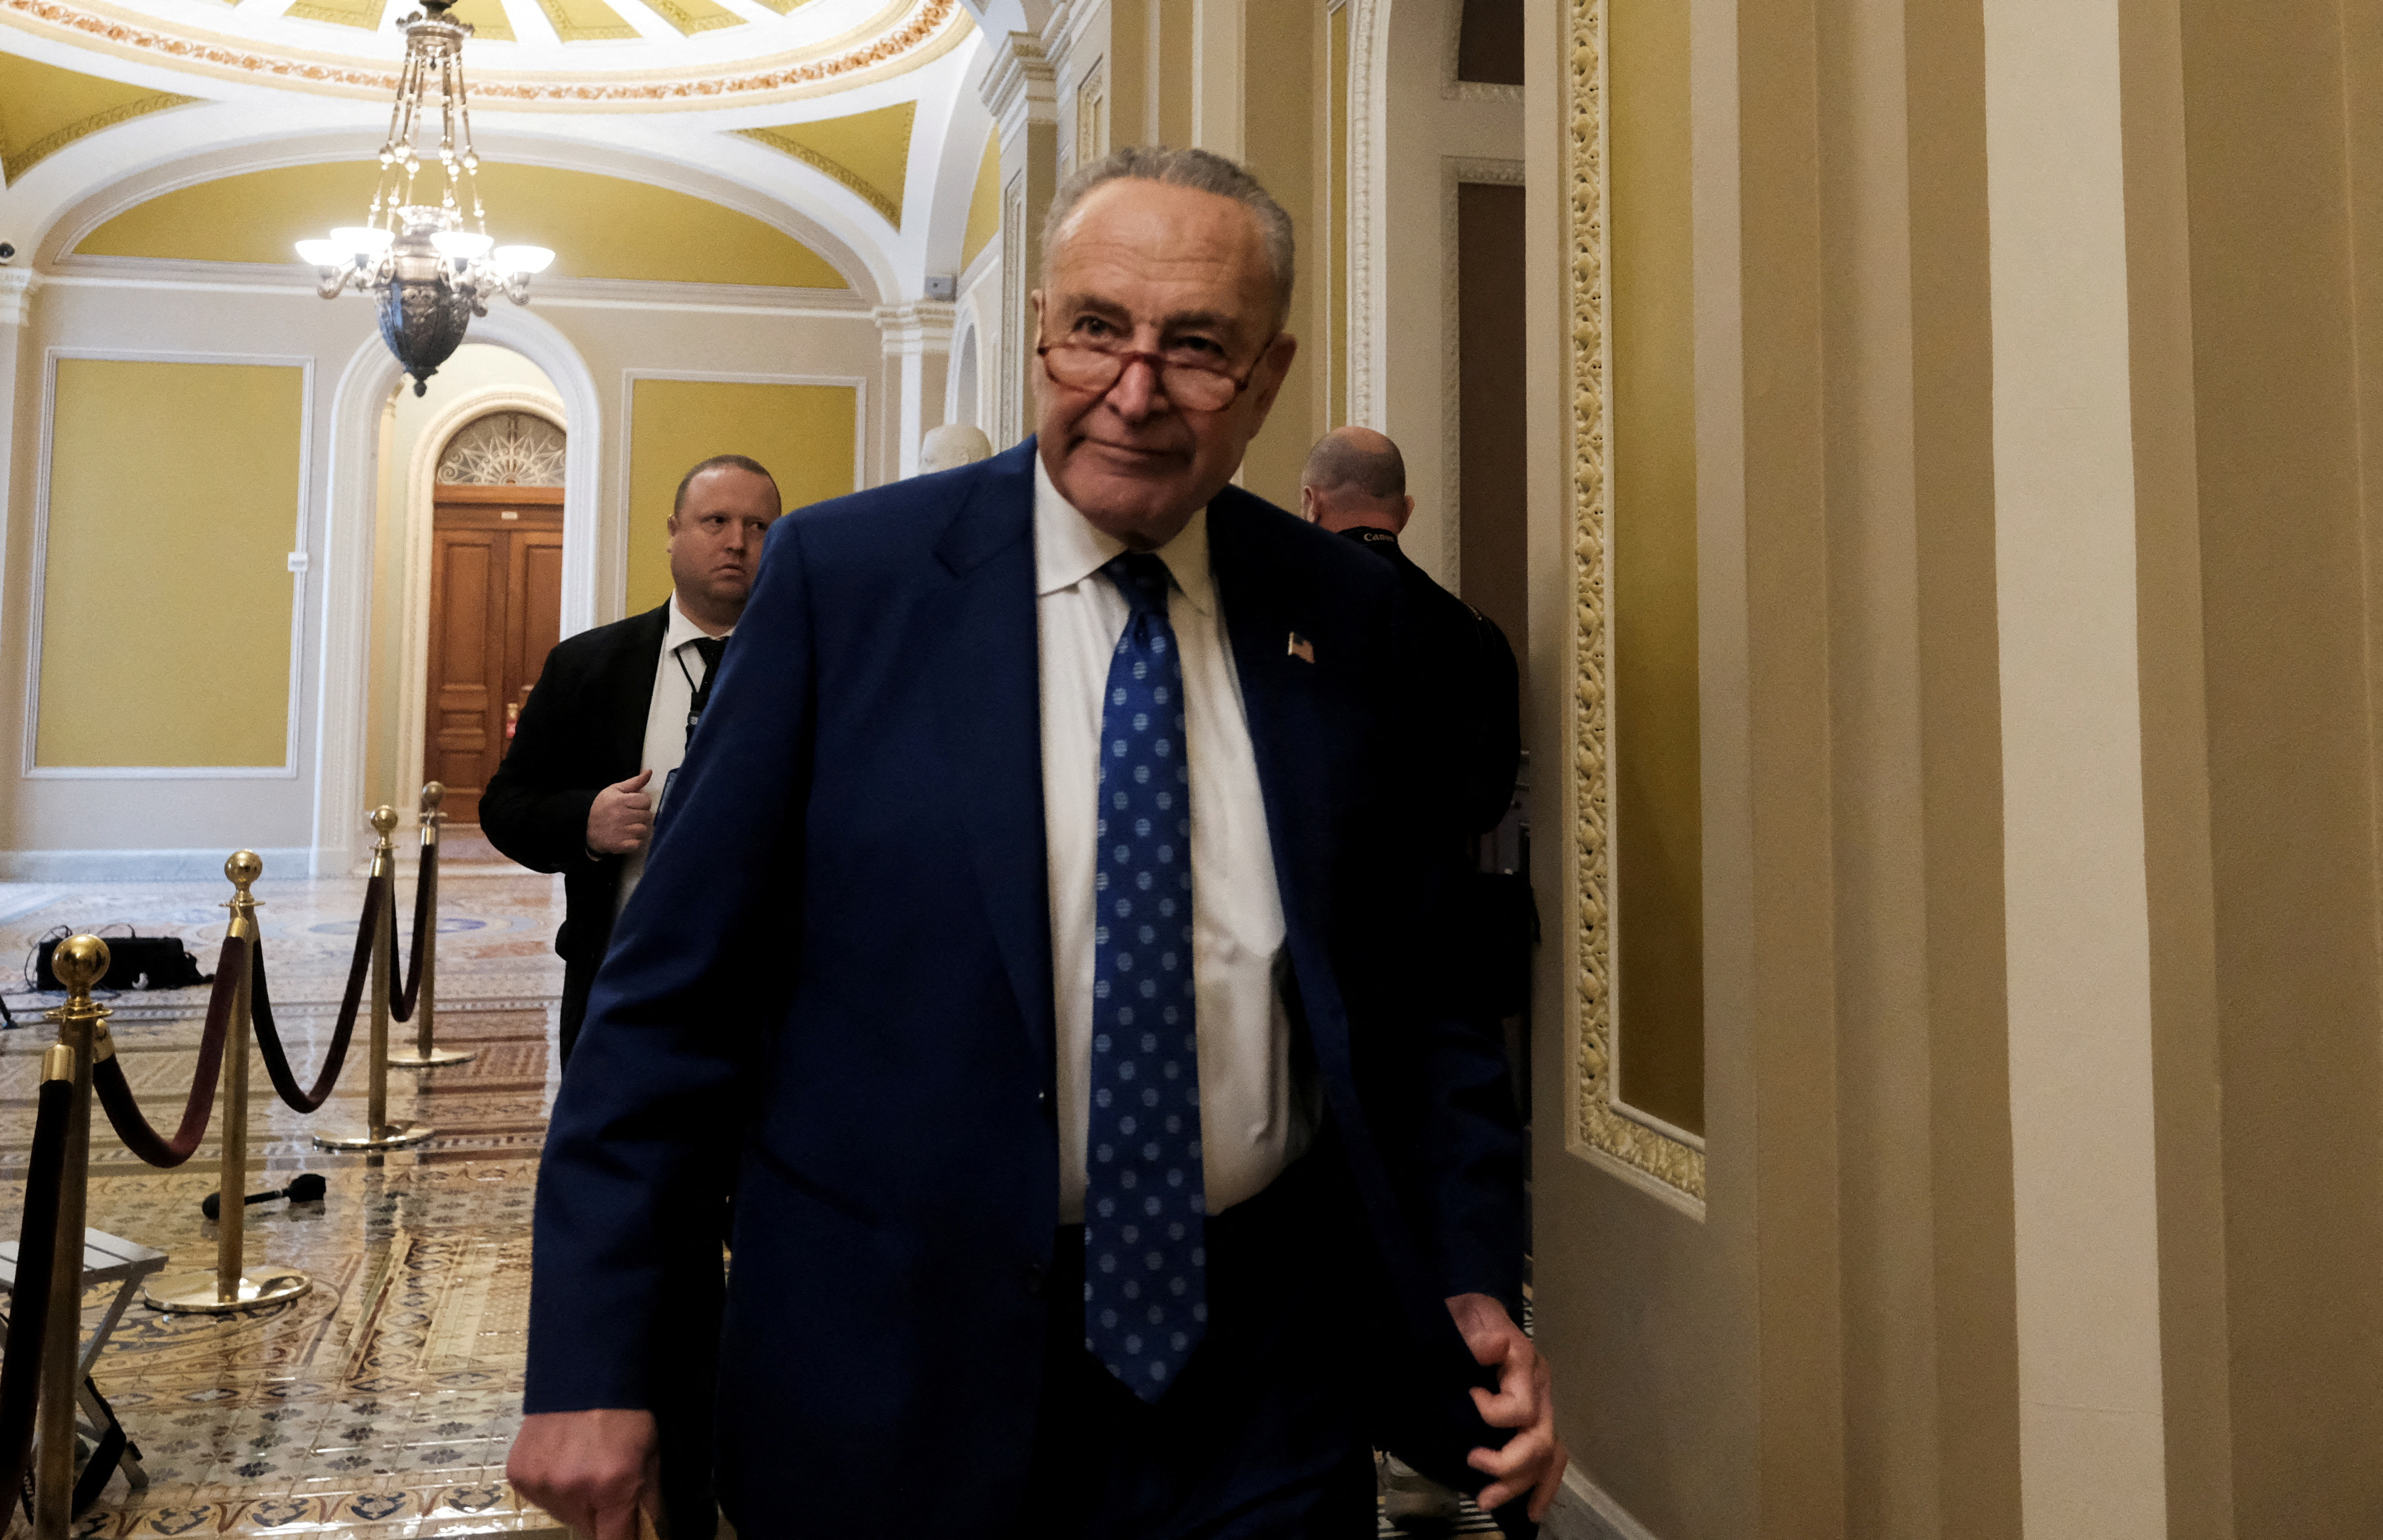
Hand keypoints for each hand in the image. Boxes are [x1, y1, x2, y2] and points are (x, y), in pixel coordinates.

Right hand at [507, 1408, 656, 1539]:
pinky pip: (541, 1497)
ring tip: (583, 1466)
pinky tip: (561, 1460)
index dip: (622, 1539)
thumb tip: (644, 1535)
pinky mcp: (519, 1476)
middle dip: (600, 1516)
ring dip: (575, 1502)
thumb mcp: (650, 1456)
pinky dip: (552, 1487)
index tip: (625, 1532)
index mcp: (613, 1487)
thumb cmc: (626, 1415)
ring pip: (563, 1514)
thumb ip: (646, 1503)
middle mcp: (573, 1491)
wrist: (584, 1374)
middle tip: (606, 1487)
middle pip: (588, 1529)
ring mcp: (541, 1484)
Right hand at [587, 770, 654, 855]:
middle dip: (641, 816)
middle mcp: (622, 816)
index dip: (642, 803)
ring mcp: (622, 832)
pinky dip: (635, 841)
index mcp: (621, 801)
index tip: (633, 805)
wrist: (586, 828)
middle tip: (631, 816)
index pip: (646, 801)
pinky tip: (627, 836)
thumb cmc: (603, 807)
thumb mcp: (614, 790)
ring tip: (628, 826)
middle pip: (647, 816)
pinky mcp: (621, 845)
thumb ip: (634, 782)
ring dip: (639, 828)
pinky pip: (639, 843)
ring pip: (645, 830)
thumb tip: (649, 772)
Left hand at [1446, 1292, 1566, 1520]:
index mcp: (1523, 1363)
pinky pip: (1549, 1460)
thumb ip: (1476, 1334)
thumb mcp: (1463, 1316)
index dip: (1493, 1413)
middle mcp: (1539, 1387)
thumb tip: (1494, 1346)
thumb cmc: (1465, 1315)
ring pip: (1546, 1457)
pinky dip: (1543, 1487)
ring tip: (1487, 1501)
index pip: (1521, 1408)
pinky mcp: (1533, 1421)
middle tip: (1475, 1470)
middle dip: (1509, 1466)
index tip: (1467, 1397)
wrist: (1470, 1311)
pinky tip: (1531, 1509)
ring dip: (1520, 1485)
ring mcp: (1540, 1406)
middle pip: (1540, 1440)